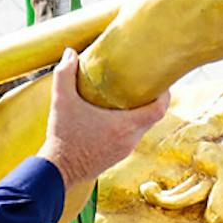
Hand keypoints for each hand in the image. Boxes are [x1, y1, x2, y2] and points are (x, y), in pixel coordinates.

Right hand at [41, 48, 168, 190]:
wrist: (57, 170)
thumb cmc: (62, 136)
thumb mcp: (61, 101)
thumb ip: (65, 74)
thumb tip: (70, 52)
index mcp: (124, 126)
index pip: (159, 110)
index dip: (165, 94)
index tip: (161, 82)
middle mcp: (129, 140)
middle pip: (152, 117)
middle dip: (151, 100)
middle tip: (143, 83)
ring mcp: (124, 150)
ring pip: (141, 128)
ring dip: (139, 113)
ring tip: (128, 96)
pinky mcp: (117, 156)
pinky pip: (130, 137)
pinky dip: (128, 125)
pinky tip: (115, 116)